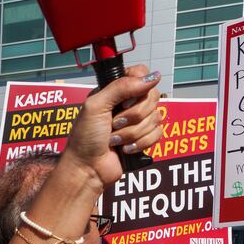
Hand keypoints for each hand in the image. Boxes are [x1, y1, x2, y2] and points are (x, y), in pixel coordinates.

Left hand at [61, 65, 163, 186]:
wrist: (87, 169)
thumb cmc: (85, 138)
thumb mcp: (96, 106)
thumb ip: (122, 87)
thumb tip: (152, 77)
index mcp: (115, 91)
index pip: (141, 74)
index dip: (139, 86)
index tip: (125, 101)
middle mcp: (128, 103)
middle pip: (153, 97)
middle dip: (133, 115)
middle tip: (114, 123)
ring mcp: (137, 121)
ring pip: (156, 117)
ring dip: (132, 133)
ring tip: (114, 139)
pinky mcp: (144, 138)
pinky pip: (158, 133)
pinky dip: (140, 143)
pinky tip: (125, 149)